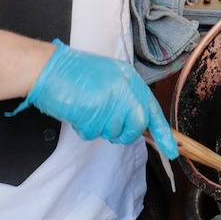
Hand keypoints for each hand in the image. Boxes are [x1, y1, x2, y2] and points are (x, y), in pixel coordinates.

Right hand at [8, 41, 177, 157]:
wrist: (47, 69)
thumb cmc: (73, 74)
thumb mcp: (108, 78)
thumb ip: (124, 96)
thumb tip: (136, 121)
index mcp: (129, 78)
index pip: (152, 109)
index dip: (163, 132)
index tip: (173, 151)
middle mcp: (124, 88)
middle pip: (137, 125)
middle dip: (125, 132)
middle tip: (106, 122)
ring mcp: (110, 100)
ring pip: (115, 132)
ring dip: (101, 128)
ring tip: (87, 108)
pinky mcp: (94, 112)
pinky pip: (94, 134)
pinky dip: (85, 128)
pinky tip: (78, 111)